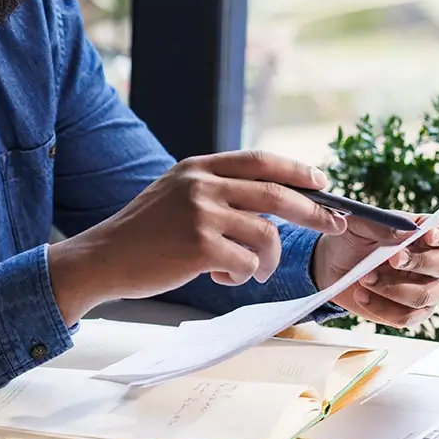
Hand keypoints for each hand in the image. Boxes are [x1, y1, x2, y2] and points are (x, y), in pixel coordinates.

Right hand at [45, 151, 348, 323]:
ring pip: (266, 235)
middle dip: (313, 212)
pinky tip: (223, 277)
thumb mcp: (176, 195)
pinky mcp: (200, 247)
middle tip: (334, 225)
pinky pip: (247, 262)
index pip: (259, 161)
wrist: (104, 258)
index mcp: (198, 167)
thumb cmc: (144, 234)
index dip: (296, 170)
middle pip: (276, 194)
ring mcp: (201, 214)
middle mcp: (201, 185)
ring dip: (269, 259)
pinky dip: (243, 275)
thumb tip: (271, 199)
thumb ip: (216, 190)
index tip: (321, 182)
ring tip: (254, 270)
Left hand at [313, 214, 438, 327]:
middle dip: (418, 262)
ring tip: (364, 278)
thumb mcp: (358, 224)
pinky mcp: (411, 313)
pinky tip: (361, 295)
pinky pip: (406, 317)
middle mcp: (435, 262)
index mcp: (429, 234)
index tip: (427, 234)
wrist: (334, 265)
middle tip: (391, 258)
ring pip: (424, 295)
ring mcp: (427, 290)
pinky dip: (381, 308)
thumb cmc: (353, 238)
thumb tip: (404, 232)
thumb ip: (381, 224)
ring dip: (393, 288)